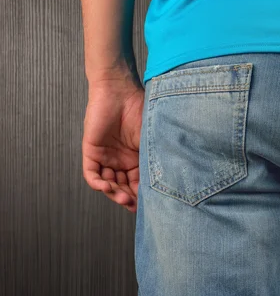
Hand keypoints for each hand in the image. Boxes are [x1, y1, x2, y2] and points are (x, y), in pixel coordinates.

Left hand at [82, 79, 143, 212]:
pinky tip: (107, 187)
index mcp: (137, 158)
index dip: (142, 195)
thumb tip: (171, 182)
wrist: (120, 90)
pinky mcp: (91, 151)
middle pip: (123, 186)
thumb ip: (156, 158)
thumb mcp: (152, 139)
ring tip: (123, 198)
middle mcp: (121, 160)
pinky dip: (98, 183)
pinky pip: (91, 174)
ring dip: (114, 193)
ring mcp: (106, 157)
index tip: (150, 205)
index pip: (138, 183)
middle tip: (134, 205)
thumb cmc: (140, 109)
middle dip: (128, 198)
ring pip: (108, 183)